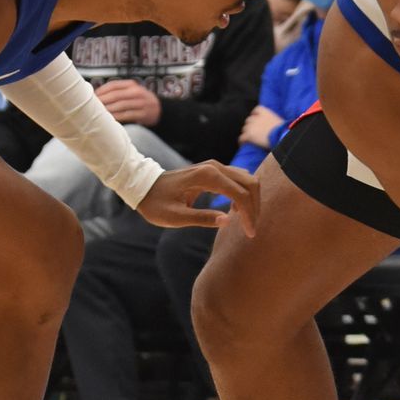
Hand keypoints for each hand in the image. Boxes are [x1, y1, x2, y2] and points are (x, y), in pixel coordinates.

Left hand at [96, 80, 161, 125]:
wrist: (158, 109)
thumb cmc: (140, 101)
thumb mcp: (131, 91)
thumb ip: (117, 92)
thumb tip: (97, 96)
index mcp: (131, 85)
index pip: (113, 85)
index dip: (102, 90)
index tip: (93, 96)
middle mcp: (136, 92)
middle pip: (115, 95)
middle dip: (103, 101)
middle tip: (92, 106)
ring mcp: (140, 103)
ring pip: (120, 105)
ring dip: (109, 110)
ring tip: (99, 113)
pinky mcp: (143, 113)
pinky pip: (127, 115)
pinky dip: (118, 117)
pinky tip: (110, 119)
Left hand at [137, 160, 259, 236]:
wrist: (143, 186)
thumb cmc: (156, 203)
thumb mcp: (175, 217)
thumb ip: (201, 218)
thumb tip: (228, 221)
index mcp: (207, 177)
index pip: (240, 194)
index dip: (249, 214)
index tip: (250, 233)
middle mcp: (215, 167)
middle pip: (250, 182)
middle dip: (255, 206)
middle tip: (251, 228)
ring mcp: (215, 167)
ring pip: (246, 179)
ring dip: (251, 200)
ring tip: (245, 221)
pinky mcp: (213, 171)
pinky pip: (238, 180)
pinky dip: (243, 194)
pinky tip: (235, 210)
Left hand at [239, 105, 284, 148]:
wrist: (281, 135)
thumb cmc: (284, 129)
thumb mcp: (279, 121)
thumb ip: (272, 121)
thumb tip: (272, 126)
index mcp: (264, 112)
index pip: (256, 110)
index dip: (255, 115)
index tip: (256, 118)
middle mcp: (256, 117)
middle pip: (249, 120)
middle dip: (251, 125)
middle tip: (255, 132)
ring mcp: (251, 126)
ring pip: (245, 129)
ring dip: (247, 133)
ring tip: (250, 139)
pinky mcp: (249, 135)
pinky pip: (242, 138)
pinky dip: (242, 141)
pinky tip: (244, 144)